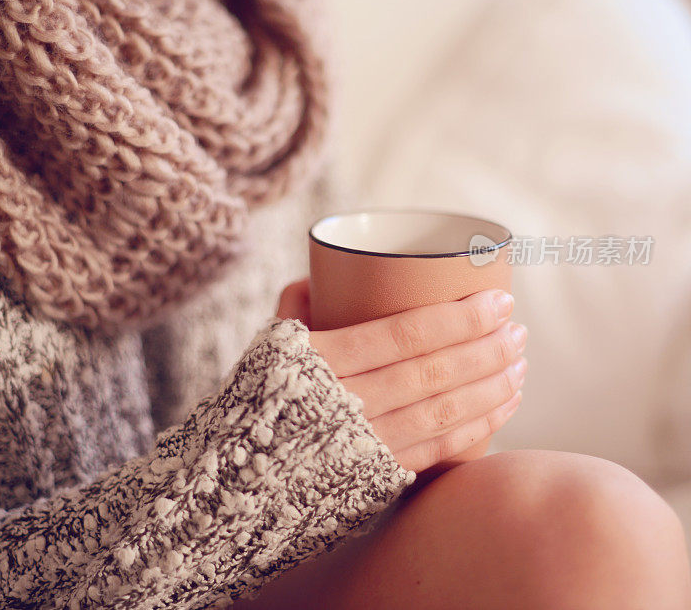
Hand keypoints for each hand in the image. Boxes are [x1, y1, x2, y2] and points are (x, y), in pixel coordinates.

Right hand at [276, 278, 525, 472]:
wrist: (236, 482)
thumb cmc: (252, 402)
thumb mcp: (264, 350)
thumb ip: (293, 309)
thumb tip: (315, 276)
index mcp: (318, 361)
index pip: (404, 334)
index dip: (460, 317)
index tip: (498, 299)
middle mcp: (344, 403)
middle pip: (433, 371)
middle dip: (486, 348)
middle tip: (517, 329)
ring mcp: (363, 445)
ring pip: (443, 411)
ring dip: (490, 386)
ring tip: (521, 364)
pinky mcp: (374, 478)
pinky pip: (437, 450)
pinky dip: (477, 427)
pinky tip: (504, 405)